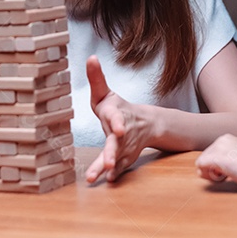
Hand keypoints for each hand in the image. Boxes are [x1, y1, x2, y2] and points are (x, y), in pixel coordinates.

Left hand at [84, 55, 155, 182]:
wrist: (146, 123)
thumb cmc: (119, 107)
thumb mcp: (106, 92)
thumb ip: (96, 78)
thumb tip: (90, 57)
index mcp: (116, 114)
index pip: (116, 118)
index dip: (117, 123)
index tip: (118, 130)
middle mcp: (122, 131)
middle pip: (116, 143)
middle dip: (112, 152)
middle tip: (107, 162)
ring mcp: (124, 145)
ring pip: (117, 157)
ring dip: (110, 165)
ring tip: (104, 173)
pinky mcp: (125, 157)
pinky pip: (121, 166)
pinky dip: (117, 172)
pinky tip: (109, 180)